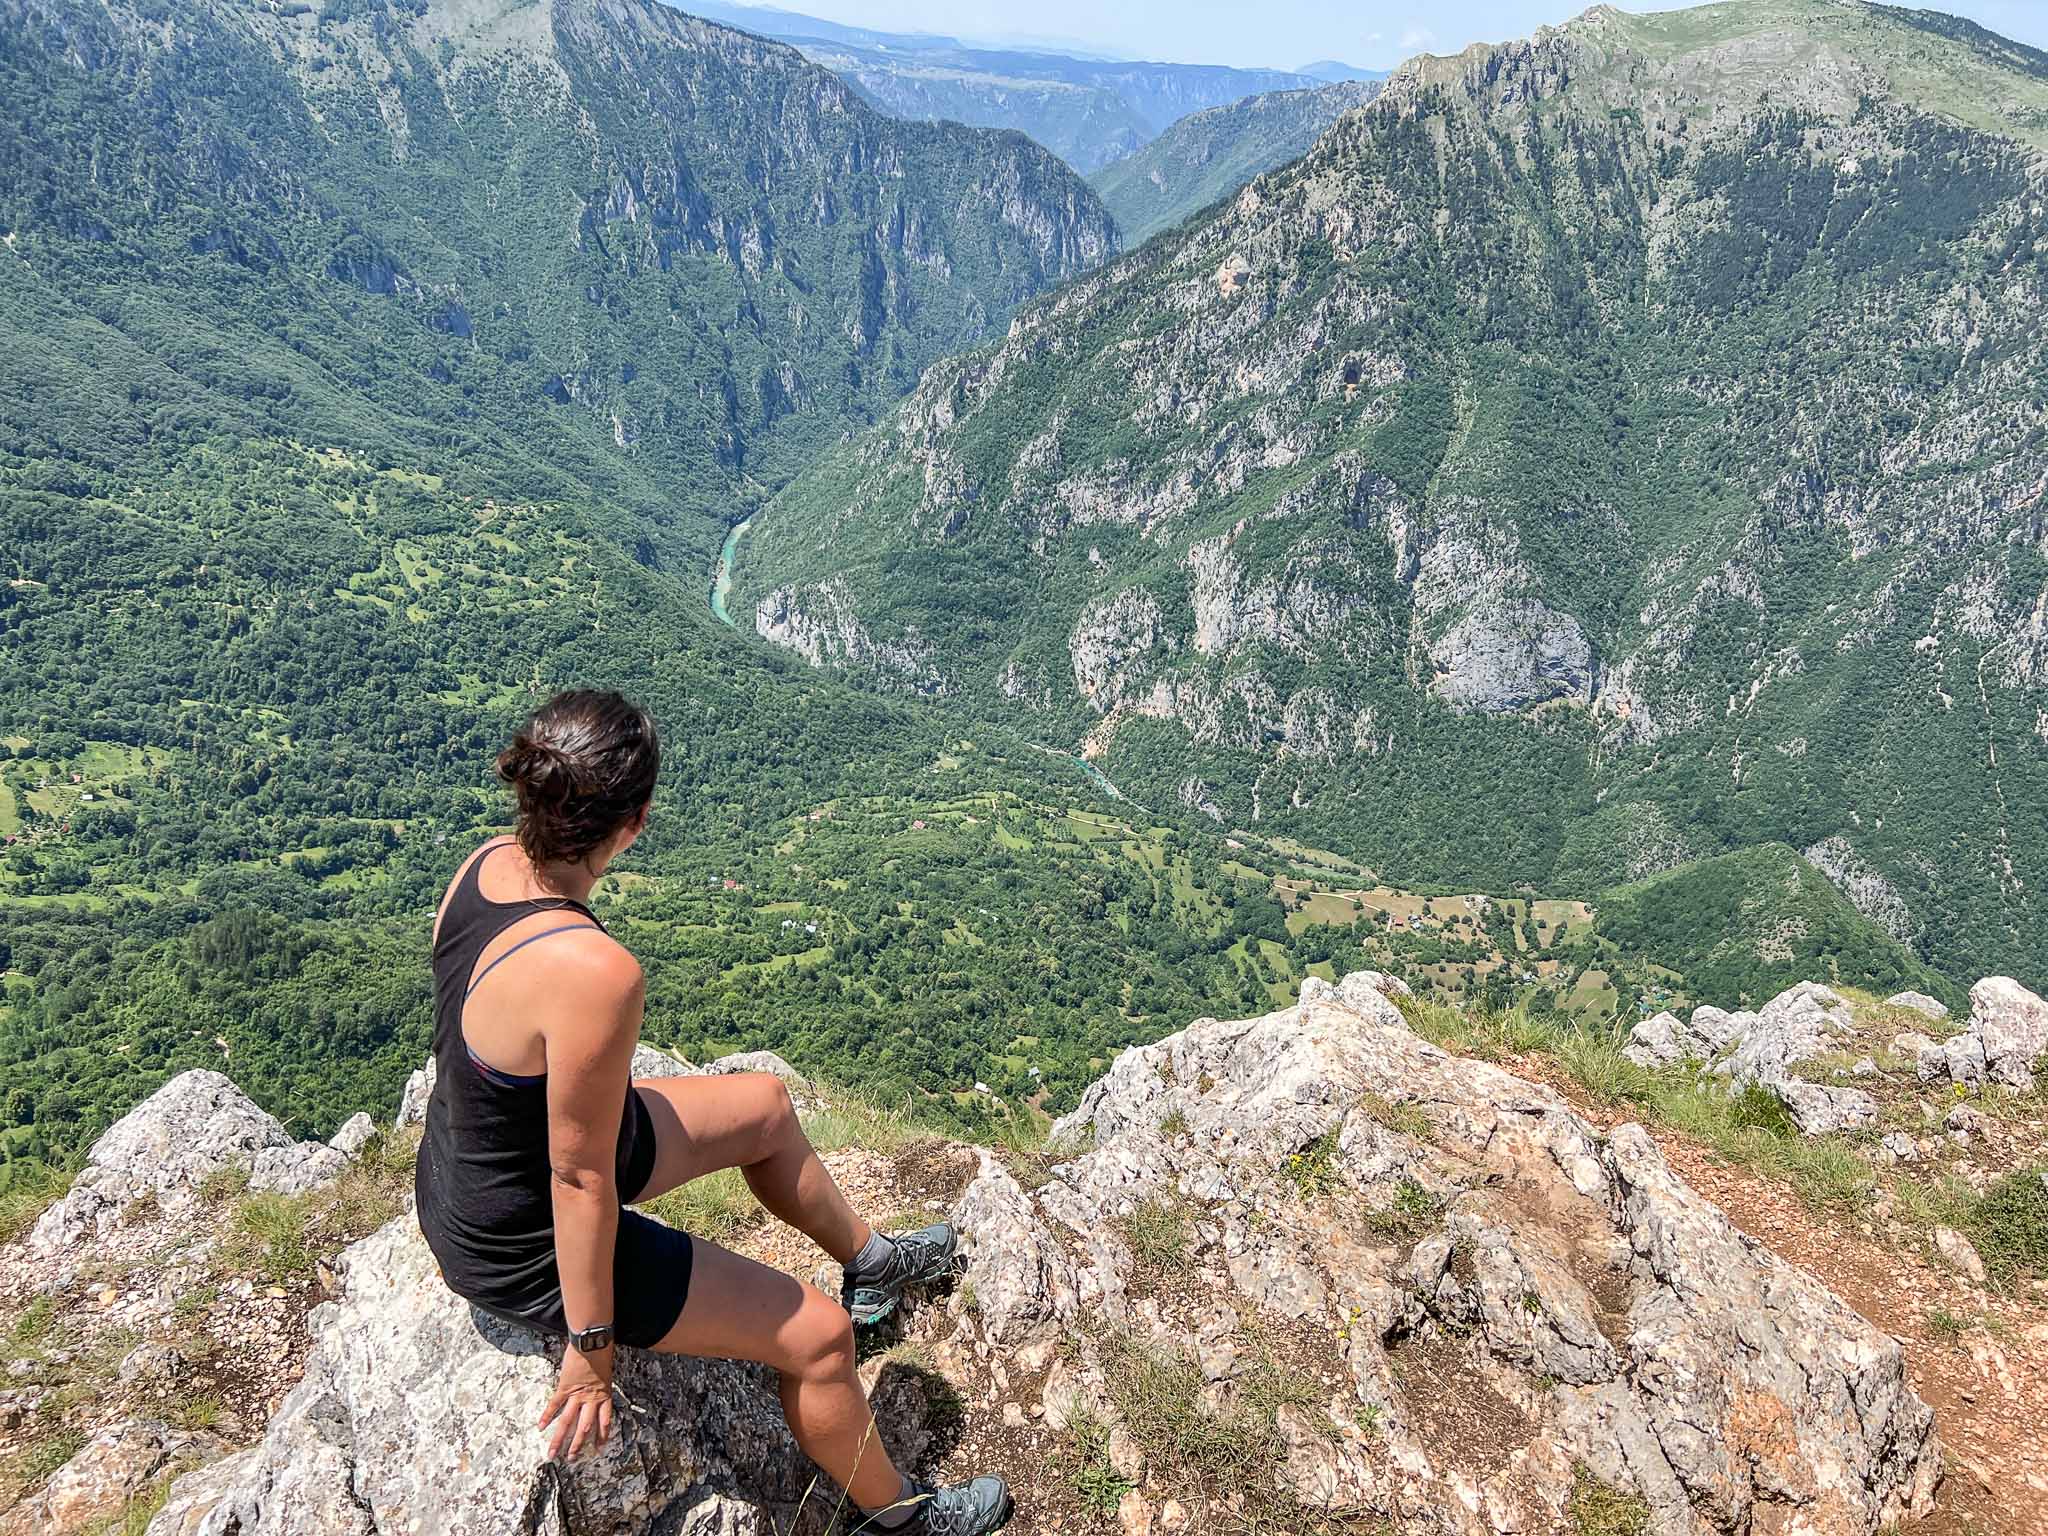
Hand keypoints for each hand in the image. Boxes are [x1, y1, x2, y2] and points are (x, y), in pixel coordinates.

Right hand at [539, 1343, 614, 1460]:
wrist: (593, 1341)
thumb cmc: (602, 1352)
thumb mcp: (606, 1372)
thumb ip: (600, 1385)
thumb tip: (596, 1388)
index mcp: (604, 1396)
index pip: (604, 1421)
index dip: (602, 1436)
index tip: (599, 1449)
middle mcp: (591, 1399)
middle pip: (584, 1427)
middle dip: (577, 1444)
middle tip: (572, 1459)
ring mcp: (576, 1395)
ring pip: (567, 1421)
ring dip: (559, 1439)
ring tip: (553, 1453)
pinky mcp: (564, 1387)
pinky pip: (555, 1404)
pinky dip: (547, 1415)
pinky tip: (540, 1427)